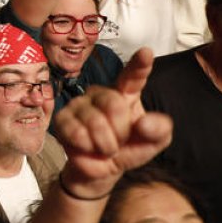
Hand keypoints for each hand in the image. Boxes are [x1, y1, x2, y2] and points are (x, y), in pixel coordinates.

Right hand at [54, 49, 172, 198]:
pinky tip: (88, 147)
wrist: (104, 169)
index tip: (146, 53)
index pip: (132, 76)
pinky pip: (77, 132)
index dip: (140, 65)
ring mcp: (79, 104)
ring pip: (95, 122)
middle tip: (119, 140)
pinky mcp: (62, 118)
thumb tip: (144, 124)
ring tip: (105, 147)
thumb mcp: (154, 142)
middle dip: (120, 131)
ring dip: (106, 144)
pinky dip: (88, 147)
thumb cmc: (130, 148)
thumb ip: (159, 130)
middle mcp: (101, 93)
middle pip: (114, 105)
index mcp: (126, 93)